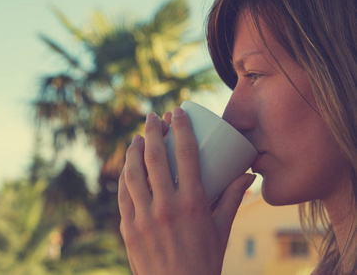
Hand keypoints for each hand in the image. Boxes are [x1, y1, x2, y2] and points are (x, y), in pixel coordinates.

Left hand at [118, 107, 254, 274]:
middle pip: (156, 157)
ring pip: (134, 173)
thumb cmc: (205, 260)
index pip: (187, 154)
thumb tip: (248, 175)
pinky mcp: (129, 228)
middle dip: (153, 131)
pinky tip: (128, 168)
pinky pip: (124, 195)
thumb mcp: (222, 229)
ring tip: (137, 138)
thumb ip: (232, 199)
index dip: (181, 128)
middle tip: (152, 117)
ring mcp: (144, 218)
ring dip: (134, 150)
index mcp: (193, 204)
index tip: (177, 112)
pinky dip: (125, 177)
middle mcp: (166, 206)